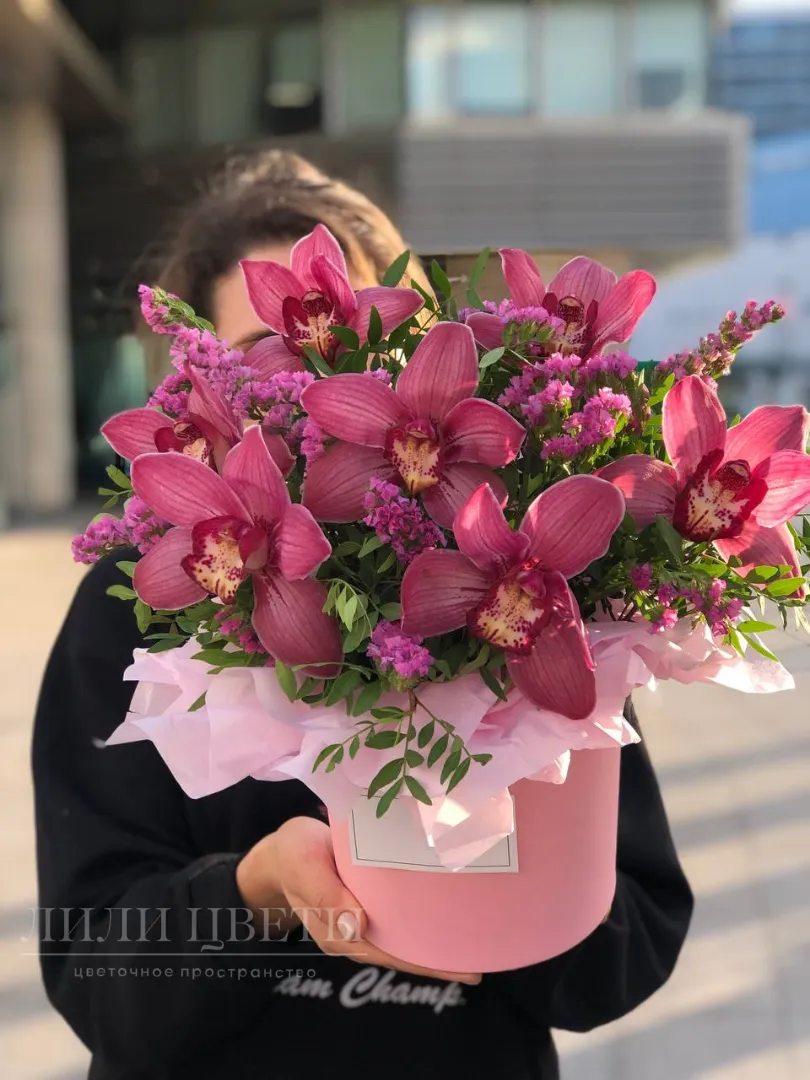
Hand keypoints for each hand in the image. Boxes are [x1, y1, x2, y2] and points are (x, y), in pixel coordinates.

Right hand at [237, 815, 480, 985]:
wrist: (282, 848)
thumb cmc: (293, 855)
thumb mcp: (304, 867)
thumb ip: (326, 896)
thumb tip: (359, 927)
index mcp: (342, 932)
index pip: (393, 954)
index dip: (429, 963)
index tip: (466, 968)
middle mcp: (357, 932)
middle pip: (404, 951)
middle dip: (441, 957)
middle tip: (485, 956)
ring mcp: (362, 918)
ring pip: (404, 936)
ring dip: (434, 938)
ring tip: (475, 938)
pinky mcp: (368, 901)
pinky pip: (399, 916)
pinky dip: (422, 916)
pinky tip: (446, 910)